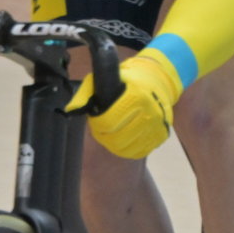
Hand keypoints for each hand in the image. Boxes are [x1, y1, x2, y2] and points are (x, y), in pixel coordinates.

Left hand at [66, 50, 180, 158]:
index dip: (97, 123)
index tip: (96, 117)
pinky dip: (127, 148)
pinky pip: (137, 152)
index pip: (109, 122)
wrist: (157, 83)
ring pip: (126, 148)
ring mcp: (157, 127)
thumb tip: (72, 110)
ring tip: (113, 132)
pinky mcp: (160, 137)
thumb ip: (86, 94)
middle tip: (102, 128)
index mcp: (136, 97)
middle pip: (117, 139)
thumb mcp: (102, 80)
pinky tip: (125, 137)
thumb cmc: (126, 82)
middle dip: (104, 136)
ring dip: (114, 143)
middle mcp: (150, 114)